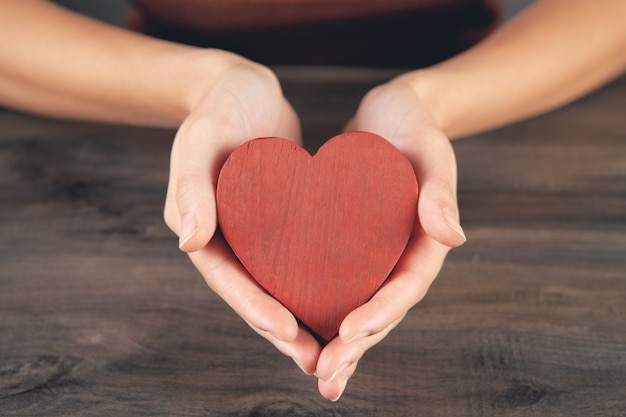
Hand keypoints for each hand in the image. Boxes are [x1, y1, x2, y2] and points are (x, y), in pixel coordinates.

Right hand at [163, 53, 321, 372]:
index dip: (256, 309)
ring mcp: (255, 233)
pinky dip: (317, 284)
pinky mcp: (281, 222)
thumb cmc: (218, 107)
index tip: (290, 331)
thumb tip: (189, 240)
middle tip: (319, 363)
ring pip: (280, 286)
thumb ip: (191, 185)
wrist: (242, 86)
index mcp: (203, 228)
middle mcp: (228, 238)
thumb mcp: (201, 136)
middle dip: (285, 332)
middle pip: (256, 294)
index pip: (229, 280)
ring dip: (305, 318)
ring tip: (336, 349)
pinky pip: (298, 260)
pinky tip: (347, 300)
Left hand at [314, 76, 466, 399]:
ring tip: (316, 374)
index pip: (405, 286)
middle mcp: (401, 255)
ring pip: (358, 307)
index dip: (380, 313)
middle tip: (326, 376)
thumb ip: (439, 189)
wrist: (391, 111)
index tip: (347, 333)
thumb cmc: (413, 123)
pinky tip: (296, 332)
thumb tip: (452, 237)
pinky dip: (321, 310)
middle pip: (382, 310)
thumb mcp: (430, 148)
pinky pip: (337, 284)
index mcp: (425, 240)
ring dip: (339, 345)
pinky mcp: (352, 247)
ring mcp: (377, 255)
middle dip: (355, 346)